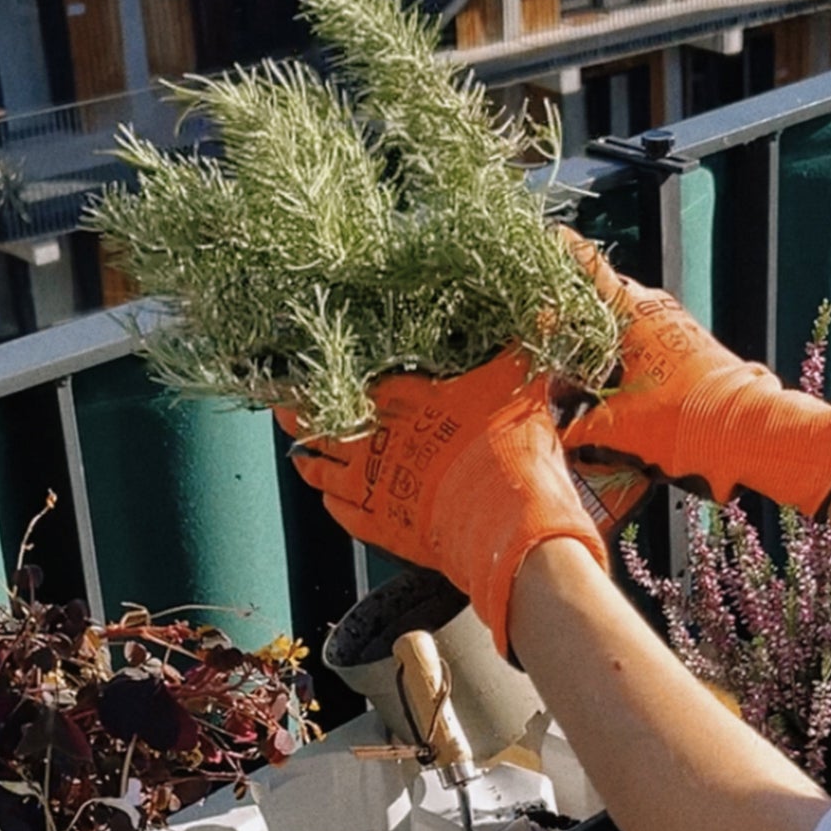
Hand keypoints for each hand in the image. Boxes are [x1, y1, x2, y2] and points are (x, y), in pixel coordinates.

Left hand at [281, 350, 607, 659]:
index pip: (353, 378)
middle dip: (298, 412)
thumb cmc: (512, 446)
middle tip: (281, 402)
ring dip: (308, 457)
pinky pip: (339, 511)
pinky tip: (327, 497)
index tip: (311, 365)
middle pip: (324, 421)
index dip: (329, 371)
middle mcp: (378, 437)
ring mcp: (374, 483)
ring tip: (298, 451)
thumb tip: (549, 306)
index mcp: (404, 396)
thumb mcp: (519, 382)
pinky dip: (329, 500)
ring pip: (322, 468)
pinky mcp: (380, 524)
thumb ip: (521, 346)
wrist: (508, 518)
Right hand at [558, 229, 830, 517]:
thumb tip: (556, 434)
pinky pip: (655, 332)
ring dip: (613, 324)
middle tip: (560, 311)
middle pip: (614, 294)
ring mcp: (681, 325)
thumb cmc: (680, 422)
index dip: (572, 255)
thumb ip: (579, 429)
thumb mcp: (618, 429)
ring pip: (636, 315)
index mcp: (635, 315)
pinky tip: (621, 366)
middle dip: (588, 299)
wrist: (745, 431)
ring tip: (587, 344)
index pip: (595, 274)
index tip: (555, 235)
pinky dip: (634, 341)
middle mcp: (659, 311)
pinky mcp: (695, 344)